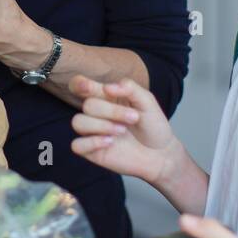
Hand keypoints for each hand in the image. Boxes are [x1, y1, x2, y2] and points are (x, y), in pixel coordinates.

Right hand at [68, 76, 182, 185]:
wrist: (160, 153)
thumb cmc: (152, 126)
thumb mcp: (147, 101)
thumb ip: (130, 88)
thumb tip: (107, 87)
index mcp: (106, 97)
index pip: (81, 86)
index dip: (79, 84)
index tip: (88, 87)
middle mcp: (96, 113)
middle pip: (88, 105)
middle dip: (111, 111)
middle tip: (134, 118)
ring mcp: (92, 132)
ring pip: (78, 122)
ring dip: (101, 125)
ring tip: (122, 131)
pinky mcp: (91, 151)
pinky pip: (77, 145)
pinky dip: (92, 142)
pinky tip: (110, 142)